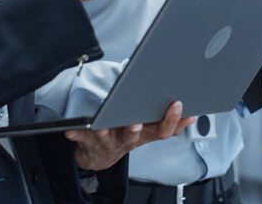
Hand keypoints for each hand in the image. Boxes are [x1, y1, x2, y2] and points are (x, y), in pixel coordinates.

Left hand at [65, 101, 194, 170]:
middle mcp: (126, 139)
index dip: (171, 120)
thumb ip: (164, 123)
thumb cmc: (125, 136)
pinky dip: (76, 133)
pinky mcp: (88, 141)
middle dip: (135, 130)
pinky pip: (81, 137)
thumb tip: (190, 114)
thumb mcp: (147, 133)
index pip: (161, 131)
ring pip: (107, 138)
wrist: (98, 157)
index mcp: (143, 135)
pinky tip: (70, 130)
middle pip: (134, 136)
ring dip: (105, 132)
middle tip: (136, 123)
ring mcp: (107, 141)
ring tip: (101, 127)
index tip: (178, 105)